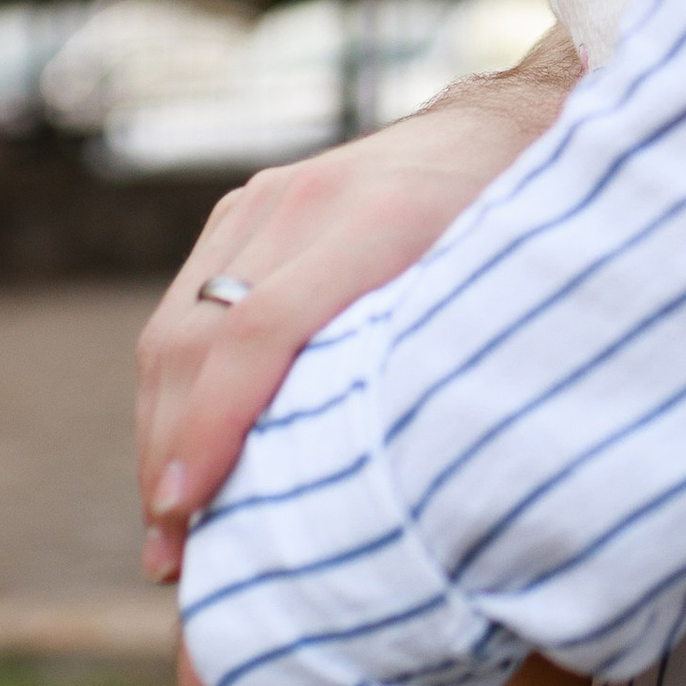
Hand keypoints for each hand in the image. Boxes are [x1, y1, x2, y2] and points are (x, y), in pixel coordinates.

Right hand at [136, 33, 578, 579]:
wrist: (507, 125)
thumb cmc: (527, 233)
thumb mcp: (515, 295)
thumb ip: (458, 368)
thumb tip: (433, 504)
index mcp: (383, 220)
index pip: (263, 332)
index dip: (214, 426)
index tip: (188, 513)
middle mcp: (309, 200)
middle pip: (197, 339)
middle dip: (170, 455)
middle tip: (173, 559)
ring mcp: (268, 197)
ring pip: (175, 328)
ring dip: (159, 432)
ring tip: (170, 531)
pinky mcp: (247, 204)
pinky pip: (185, 304)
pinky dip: (171, 387)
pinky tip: (179, 455)